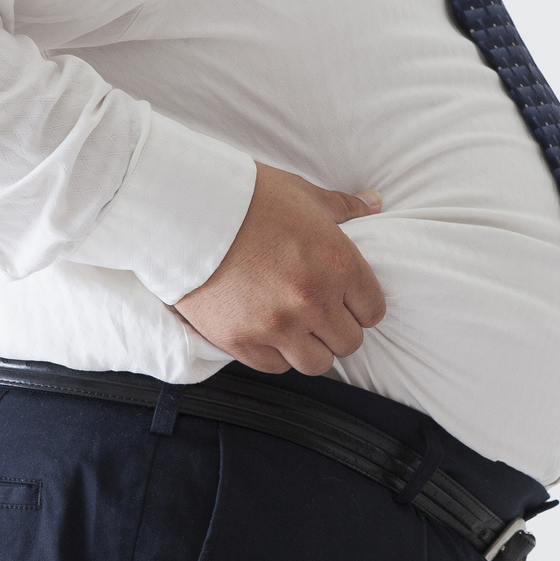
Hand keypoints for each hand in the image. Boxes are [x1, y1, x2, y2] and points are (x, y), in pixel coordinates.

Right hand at [174, 162, 385, 375]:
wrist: (184, 209)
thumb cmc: (247, 197)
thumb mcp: (303, 194)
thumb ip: (344, 206)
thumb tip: (374, 203)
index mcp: (337, 263)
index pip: (372, 311)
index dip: (361, 305)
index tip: (346, 299)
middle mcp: (312, 300)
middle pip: (348, 342)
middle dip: (338, 328)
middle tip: (320, 312)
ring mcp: (276, 325)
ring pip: (316, 363)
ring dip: (310, 347)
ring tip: (296, 327)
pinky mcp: (241, 340)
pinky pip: (275, 366)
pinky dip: (276, 353)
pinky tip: (268, 331)